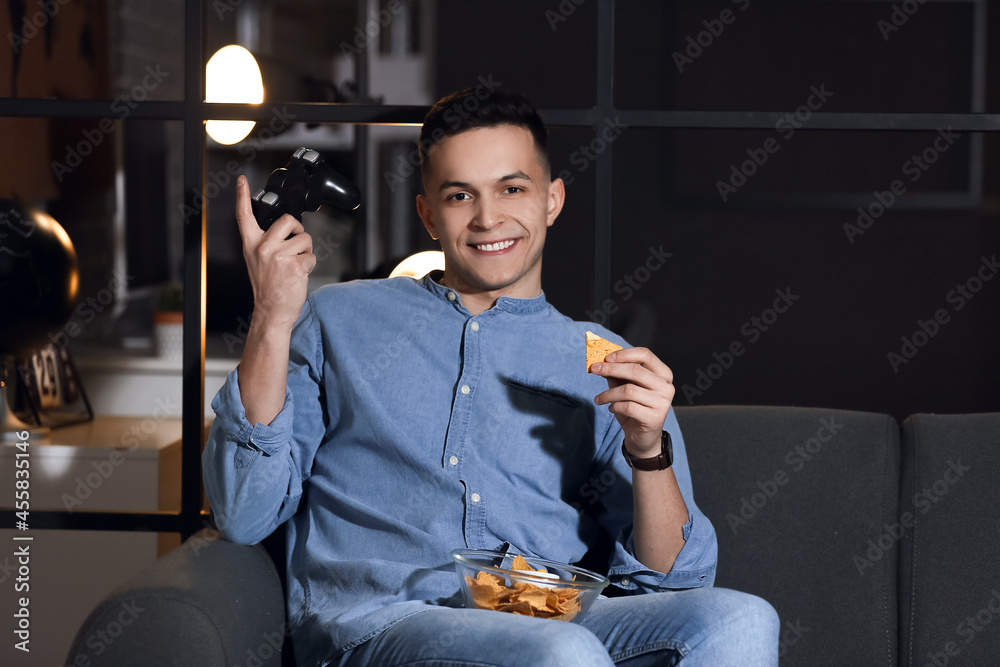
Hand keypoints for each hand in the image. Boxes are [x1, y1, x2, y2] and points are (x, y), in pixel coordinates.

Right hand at [235, 174, 315, 330]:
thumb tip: (286, 230)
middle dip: (298, 229)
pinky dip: (310, 265)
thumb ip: (266, 243)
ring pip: (305, 240)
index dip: (243, 196)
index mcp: (251, 245)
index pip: (244, 216)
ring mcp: (278, 256)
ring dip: (306, 252)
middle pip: (287, 220)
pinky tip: (299, 275)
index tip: (242, 180)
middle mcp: (263, 247)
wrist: (271, 311)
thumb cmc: (268, 288)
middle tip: (296, 242)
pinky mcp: (294, 265)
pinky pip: (311, 256)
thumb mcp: (257, 261)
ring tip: (295, 266)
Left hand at [591, 348, 674, 457]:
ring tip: (600, 399)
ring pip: (628, 390)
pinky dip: (615, 406)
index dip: (624, 354)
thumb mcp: (625, 387)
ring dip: (608, 393)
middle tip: (594, 370)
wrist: (643, 438)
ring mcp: (663, 403)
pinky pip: (628, 407)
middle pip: (636, 370)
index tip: (606, 357)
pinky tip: (612, 409)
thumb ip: (617, 374)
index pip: (645, 355)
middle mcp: (666, 386)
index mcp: (663, 374)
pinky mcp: (655, 418)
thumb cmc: (634, 408)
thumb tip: (601, 361)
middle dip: (611, 369)